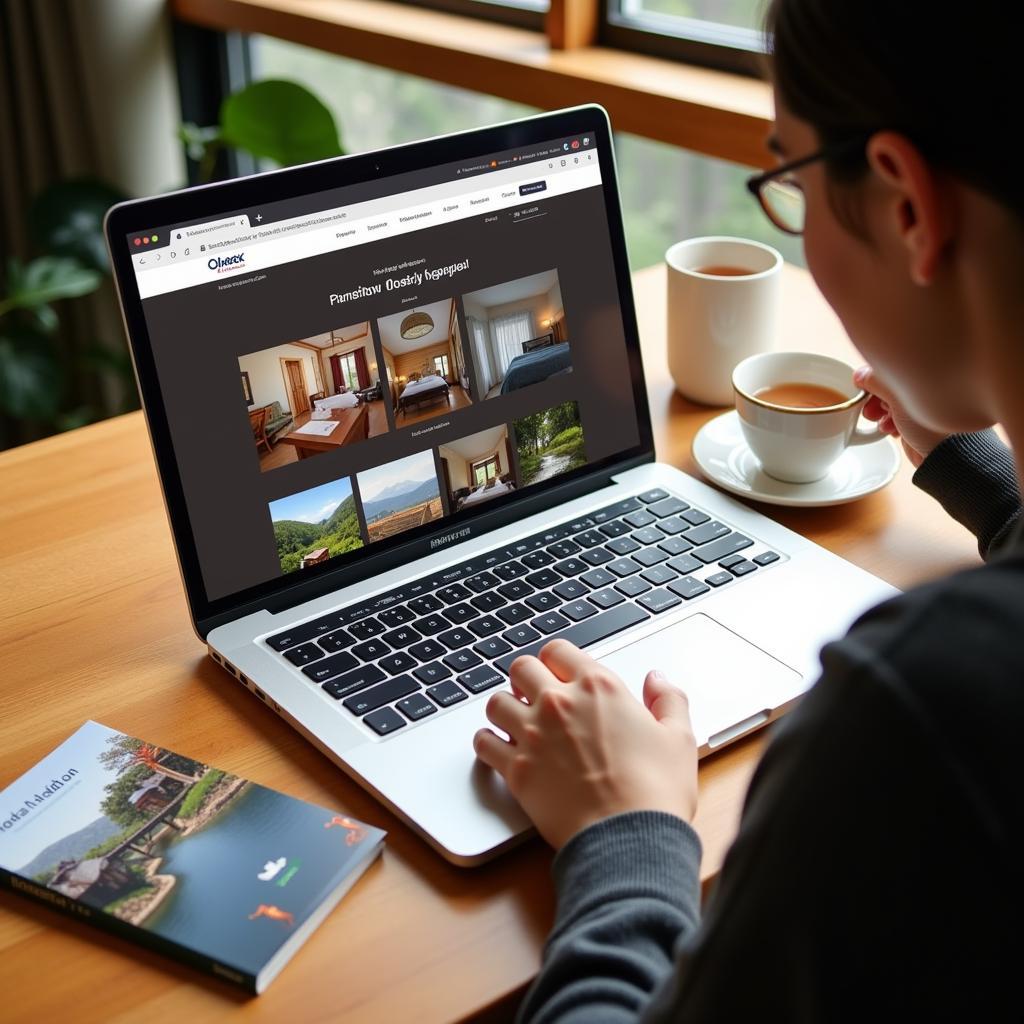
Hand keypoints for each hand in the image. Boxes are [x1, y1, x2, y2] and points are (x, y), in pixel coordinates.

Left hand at [473, 639, 698, 850]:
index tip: (560, 672)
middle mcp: (559, 703)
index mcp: (598, 687)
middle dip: (526, 678)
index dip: (557, 660)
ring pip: (495, 701)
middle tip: (535, 695)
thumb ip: (668, 700)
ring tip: (516, 721)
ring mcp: (533, 735)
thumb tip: (657, 680)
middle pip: (520, 667)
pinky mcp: (516, 769)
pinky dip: (487, 743)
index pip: (558, 649)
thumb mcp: (679, 738)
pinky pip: (483, 743)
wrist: (628, 839)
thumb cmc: (656, 792)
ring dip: (504, 708)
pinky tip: (499, 749)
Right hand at [854, 365, 948, 467]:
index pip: (893, 369)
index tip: (863, 389)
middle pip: (890, 386)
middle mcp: (926, 388)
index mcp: (927, 374)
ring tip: (884, 424)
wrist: (944, 456)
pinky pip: (896, 417)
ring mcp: (922, 406)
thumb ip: (877, 382)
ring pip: (891, 403)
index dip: (874, 379)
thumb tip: (859, 375)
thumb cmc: (930, 425)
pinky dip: (890, 423)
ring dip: (881, 414)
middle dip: (875, 400)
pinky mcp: (918, 422)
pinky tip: (892, 431)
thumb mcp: (898, 398)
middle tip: (871, 411)